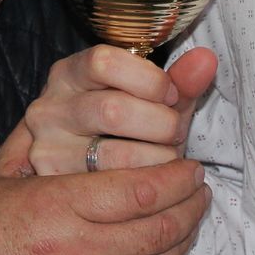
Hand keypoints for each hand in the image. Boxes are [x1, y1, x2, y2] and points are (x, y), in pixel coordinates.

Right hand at [0, 122, 209, 254]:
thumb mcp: (0, 175)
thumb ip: (39, 140)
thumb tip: (68, 99)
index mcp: (55, 205)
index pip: (140, 189)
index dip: (177, 177)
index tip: (190, 166)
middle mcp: (75, 250)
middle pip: (157, 226)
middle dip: (191, 205)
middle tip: (200, 189)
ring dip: (185, 239)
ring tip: (193, 220)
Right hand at [22, 45, 218, 175]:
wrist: (73, 181)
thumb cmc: (121, 128)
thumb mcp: (145, 99)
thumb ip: (177, 81)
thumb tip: (207, 61)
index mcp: (69, 74)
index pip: (104, 63)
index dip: (149, 79)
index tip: (171, 95)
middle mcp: (50, 108)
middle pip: (113, 111)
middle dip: (161, 125)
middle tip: (175, 134)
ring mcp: (48, 150)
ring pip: (116, 157)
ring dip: (159, 161)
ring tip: (167, 160)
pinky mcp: (59, 189)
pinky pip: (114, 193)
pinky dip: (149, 190)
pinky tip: (157, 185)